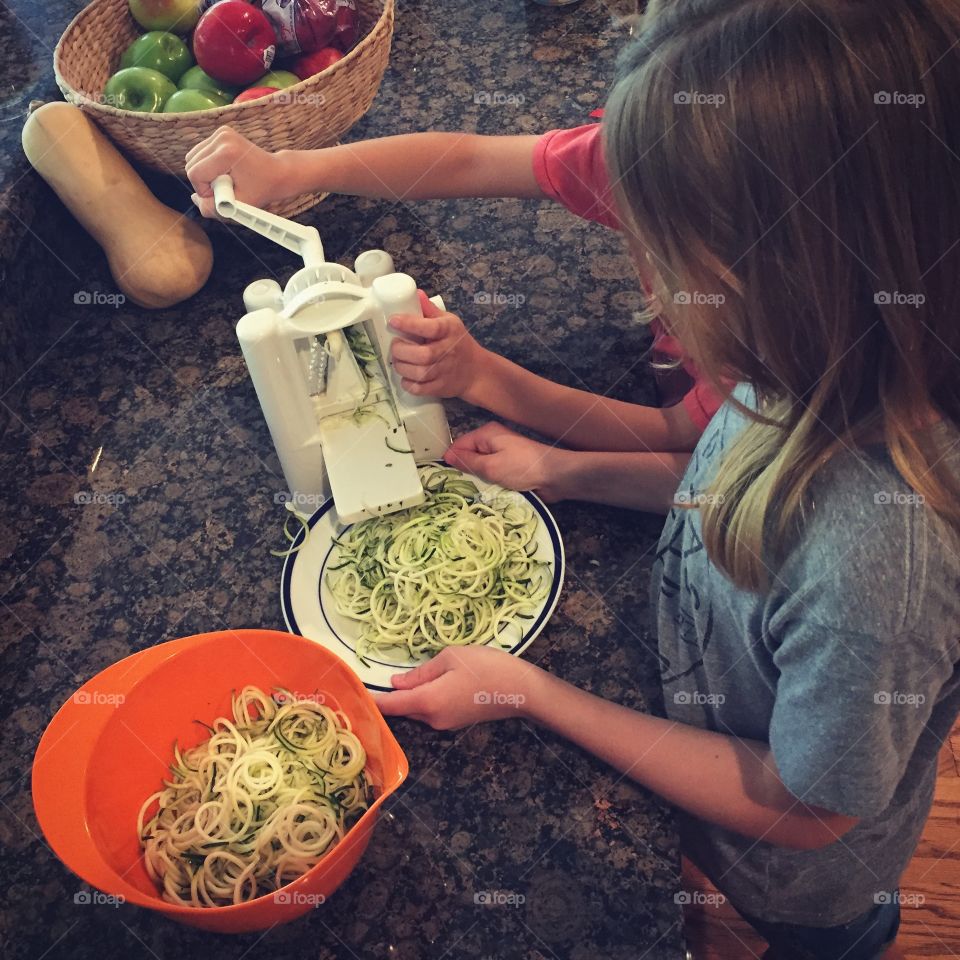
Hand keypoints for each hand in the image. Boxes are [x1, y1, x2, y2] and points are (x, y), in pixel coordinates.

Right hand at [185, 126, 290, 216]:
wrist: (278, 172)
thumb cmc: (261, 190)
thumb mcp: (238, 206)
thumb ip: (213, 208)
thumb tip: (193, 198)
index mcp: (227, 152)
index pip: (195, 173)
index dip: (203, 190)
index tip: (222, 195)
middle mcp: (222, 137)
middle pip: (190, 163)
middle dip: (203, 181)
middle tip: (225, 188)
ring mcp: (222, 132)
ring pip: (192, 157)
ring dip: (204, 173)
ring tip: (226, 179)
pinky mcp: (221, 132)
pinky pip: (200, 152)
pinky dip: (207, 165)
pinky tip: (225, 170)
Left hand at [374, 646, 543, 729]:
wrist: (521, 690)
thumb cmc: (486, 667)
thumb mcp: (451, 658)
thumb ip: (421, 672)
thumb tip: (396, 683)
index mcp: (426, 702)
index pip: (389, 705)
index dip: (369, 700)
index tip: (352, 693)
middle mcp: (431, 719)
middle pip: (401, 709)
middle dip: (389, 697)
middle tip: (375, 678)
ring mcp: (445, 723)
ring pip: (417, 710)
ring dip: (409, 697)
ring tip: (405, 677)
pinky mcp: (456, 722)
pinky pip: (431, 710)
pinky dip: (424, 699)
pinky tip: (431, 683)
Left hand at [389, 293, 487, 398]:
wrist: (476, 371)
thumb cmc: (458, 343)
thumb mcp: (450, 322)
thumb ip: (430, 310)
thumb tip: (416, 293)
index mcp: (448, 331)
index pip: (430, 327)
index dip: (409, 324)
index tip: (393, 321)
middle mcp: (446, 352)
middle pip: (421, 355)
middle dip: (401, 350)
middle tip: (396, 345)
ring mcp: (443, 372)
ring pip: (417, 373)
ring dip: (401, 366)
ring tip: (398, 360)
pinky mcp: (439, 388)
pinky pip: (418, 388)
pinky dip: (407, 383)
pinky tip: (406, 375)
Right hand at [445, 422, 569, 500]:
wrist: (555, 476)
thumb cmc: (523, 468)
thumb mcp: (491, 466)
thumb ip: (468, 462)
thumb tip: (448, 456)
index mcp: (486, 433)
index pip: (459, 444)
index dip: (451, 459)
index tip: (446, 477)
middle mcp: (493, 440)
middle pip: (469, 455)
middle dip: (465, 470)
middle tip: (459, 487)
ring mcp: (503, 453)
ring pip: (480, 466)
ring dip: (478, 478)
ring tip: (473, 492)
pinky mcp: (510, 465)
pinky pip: (492, 473)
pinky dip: (489, 482)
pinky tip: (487, 492)